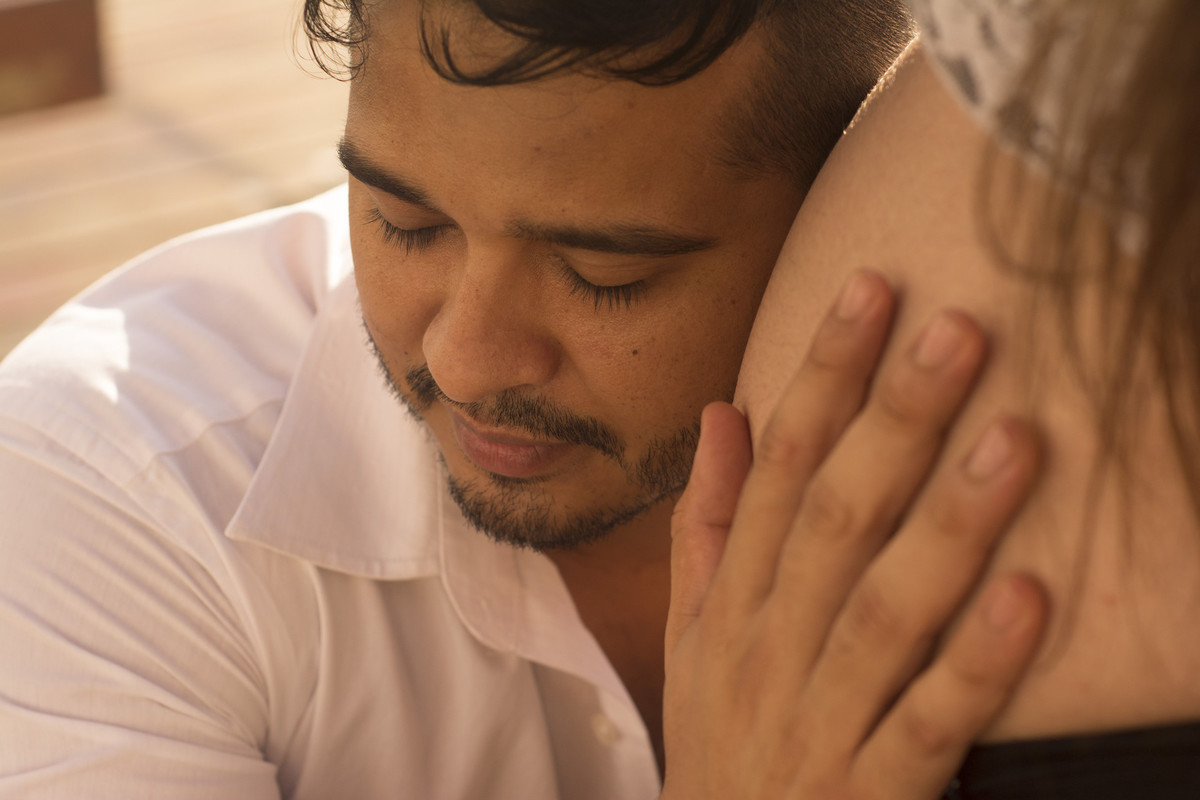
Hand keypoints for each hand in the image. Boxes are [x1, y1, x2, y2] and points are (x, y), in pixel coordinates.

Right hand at [662, 271, 1047, 798]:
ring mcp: (818, 718)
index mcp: (732, 600)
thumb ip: (706, 525)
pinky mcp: (869, 791)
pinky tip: (1027, 597)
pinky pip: (927, 724)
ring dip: (947, 523)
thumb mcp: (691, 632)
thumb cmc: (719, 737)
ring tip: (1014, 438)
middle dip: (892, 422)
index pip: (777, 468)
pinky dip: (974, 664)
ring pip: (883, 609)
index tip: (873, 293)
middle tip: (958, 331)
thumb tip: (720, 414)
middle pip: (832, 519)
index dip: (823, 377)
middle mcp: (769, 645)